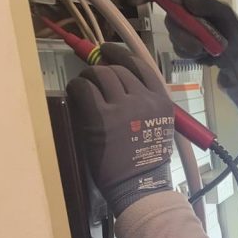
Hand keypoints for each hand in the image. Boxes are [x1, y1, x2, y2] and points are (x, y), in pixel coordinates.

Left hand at [66, 44, 175, 216]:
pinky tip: (75, 94)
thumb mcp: (159, 127)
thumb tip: (124, 85)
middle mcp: (144, 99)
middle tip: (91, 78)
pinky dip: (76, 87)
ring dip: (88, 78)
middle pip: (117, 69)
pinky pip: (83, 88)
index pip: (140, 65)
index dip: (119, 54)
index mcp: (161, 102)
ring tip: (84, 87)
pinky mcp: (101, 117)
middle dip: (101, 70)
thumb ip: (147, 105)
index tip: (107, 51)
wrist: (141, 186)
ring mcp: (122, 107)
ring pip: (100, 74)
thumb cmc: (148, 163)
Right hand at [163, 0, 237, 76]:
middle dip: (182, 33)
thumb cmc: (232, 26)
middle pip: (170, 19)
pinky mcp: (180, 45)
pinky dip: (192, 54)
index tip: (175, 8)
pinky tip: (204, 52)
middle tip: (198, 44)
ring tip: (207, 48)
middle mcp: (180, 11)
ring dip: (190, 45)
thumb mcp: (224, 11)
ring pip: (173, 37)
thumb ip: (207, 2)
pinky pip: (179, 50)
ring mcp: (179, 28)